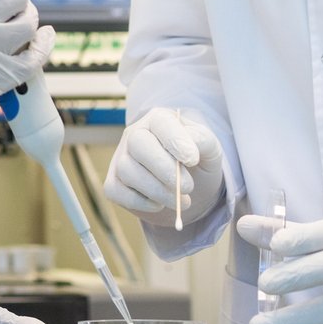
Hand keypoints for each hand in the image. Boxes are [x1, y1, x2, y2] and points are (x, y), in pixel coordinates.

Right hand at [103, 107, 224, 226]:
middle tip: (188, 187)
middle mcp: (135, 134)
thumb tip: (189, 150)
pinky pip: (117, 191)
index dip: (175, 140)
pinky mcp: (113, 182)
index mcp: (159, 119)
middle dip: (164, 169)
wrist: (187, 186)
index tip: (193, 160)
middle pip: (138, 144)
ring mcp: (121, 158)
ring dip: (158, 191)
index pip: (161, 122)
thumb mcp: (209, 148)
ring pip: (128, 171)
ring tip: (181, 200)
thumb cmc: (197, 161)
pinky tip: (159, 204)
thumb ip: (202, 141)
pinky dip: (141, 202)